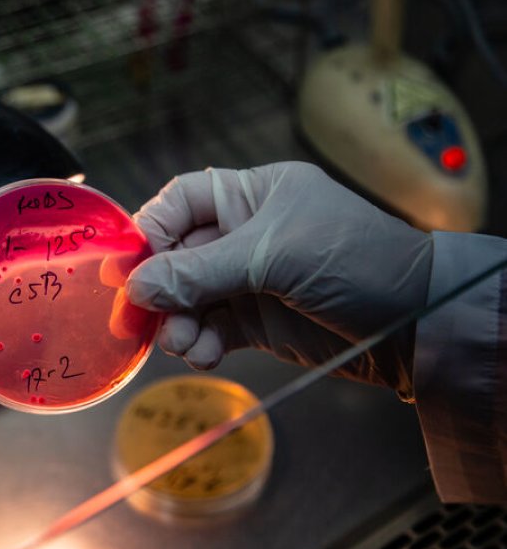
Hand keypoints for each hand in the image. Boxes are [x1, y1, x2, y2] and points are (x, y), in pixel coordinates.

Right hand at [124, 162, 432, 393]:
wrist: (417, 323)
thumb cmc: (356, 261)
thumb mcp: (273, 255)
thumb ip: (200, 271)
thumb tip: (137, 287)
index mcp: (251, 195)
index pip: (181, 202)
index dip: (152, 230)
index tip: (131, 267)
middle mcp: (244, 234)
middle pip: (176, 257)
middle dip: (161, 289)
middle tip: (147, 318)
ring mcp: (248, 280)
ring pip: (188, 299)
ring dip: (177, 322)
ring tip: (184, 343)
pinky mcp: (255, 321)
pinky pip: (209, 329)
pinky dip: (200, 343)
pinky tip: (205, 353)